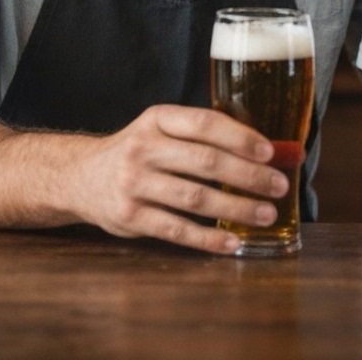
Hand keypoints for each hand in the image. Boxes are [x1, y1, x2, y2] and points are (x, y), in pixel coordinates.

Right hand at [72, 104, 289, 253]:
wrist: (81, 176)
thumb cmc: (140, 150)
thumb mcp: (162, 129)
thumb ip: (203, 136)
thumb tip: (267, 150)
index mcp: (157, 118)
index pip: (204, 123)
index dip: (240, 137)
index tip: (270, 152)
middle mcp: (143, 148)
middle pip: (205, 162)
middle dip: (248, 176)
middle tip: (279, 186)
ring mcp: (134, 184)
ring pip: (195, 198)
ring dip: (236, 208)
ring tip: (266, 214)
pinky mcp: (129, 218)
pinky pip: (176, 230)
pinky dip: (208, 239)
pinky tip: (233, 243)